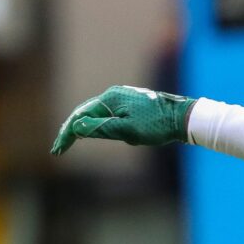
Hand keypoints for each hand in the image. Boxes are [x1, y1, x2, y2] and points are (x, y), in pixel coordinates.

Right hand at [50, 85, 196, 154]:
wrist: (185, 117)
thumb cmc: (158, 125)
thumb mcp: (127, 130)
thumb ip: (101, 128)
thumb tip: (76, 127)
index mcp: (110, 98)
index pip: (80, 116)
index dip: (67, 134)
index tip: (58, 150)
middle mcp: (114, 94)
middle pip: (85, 113)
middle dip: (72, 130)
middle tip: (60, 148)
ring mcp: (124, 97)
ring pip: (98, 113)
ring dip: (85, 127)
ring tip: (71, 141)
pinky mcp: (132, 103)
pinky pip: (110, 114)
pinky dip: (100, 124)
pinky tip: (99, 132)